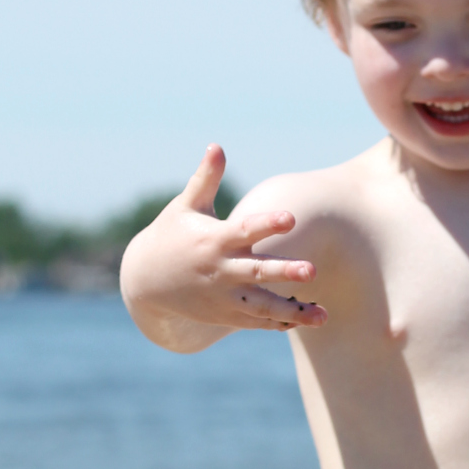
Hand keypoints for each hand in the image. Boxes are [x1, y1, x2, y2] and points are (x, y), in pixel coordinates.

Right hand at [120, 145, 326, 349]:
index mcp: (214, 240)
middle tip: (312, 271)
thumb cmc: (171, 236)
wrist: (145, 283)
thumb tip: (216, 146)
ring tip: (324, 316)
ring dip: (293, 311)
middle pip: (258, 273)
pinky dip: (279, 321)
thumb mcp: (185, 207)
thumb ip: (206, 179)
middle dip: (285, 272)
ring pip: (262, 306)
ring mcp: (224, 297)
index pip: (244, 230)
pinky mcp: (225, 315)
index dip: (267, 224)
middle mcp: (221, 270)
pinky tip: (307, 318)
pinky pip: (257, 321)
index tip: (291, 217)